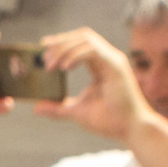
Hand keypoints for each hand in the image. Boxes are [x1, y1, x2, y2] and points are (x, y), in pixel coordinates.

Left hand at [34, 28, 148, 142]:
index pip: (80, 43)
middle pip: (82, 36)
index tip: (43, 47)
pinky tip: (64, 67)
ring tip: (51, 65)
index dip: (62, 41)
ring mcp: (113, 60)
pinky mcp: (116, 66)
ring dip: (65, 49)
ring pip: (87, 40)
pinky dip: (76, 55)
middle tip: (43, 57)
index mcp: (100, 65)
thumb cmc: (109, 120)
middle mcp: (108, 58)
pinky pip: (93, 51)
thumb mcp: (76, 112)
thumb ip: (58, 108)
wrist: (130, 129)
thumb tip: (36, 108)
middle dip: (61, 42)